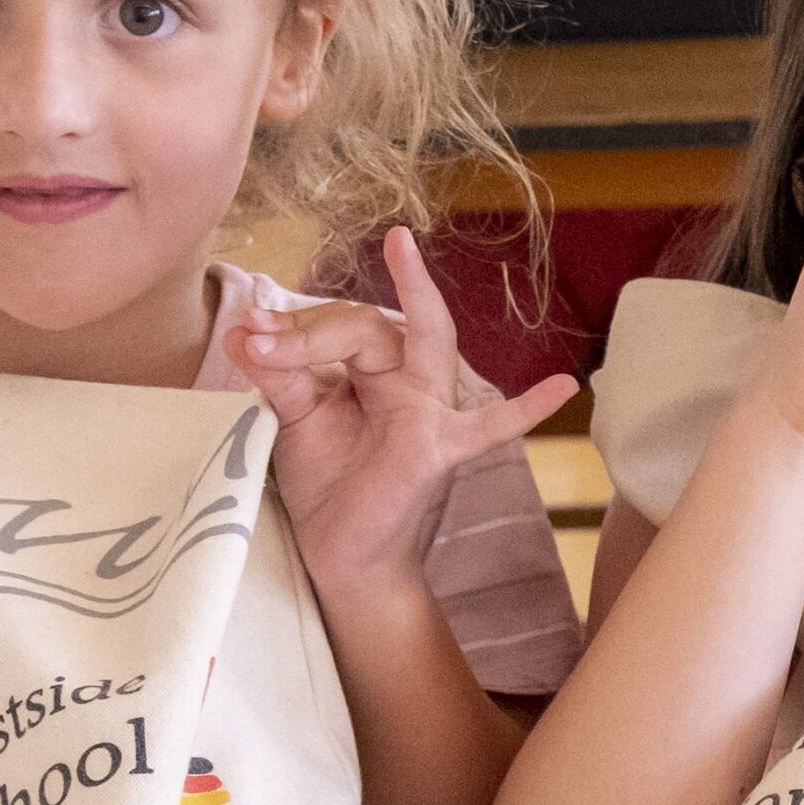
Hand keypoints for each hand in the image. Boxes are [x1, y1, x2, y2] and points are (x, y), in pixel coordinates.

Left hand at [227, 227, 574, 595]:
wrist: (341, 554)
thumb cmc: (327, 480)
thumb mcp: (295, 419)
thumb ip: (278, 375)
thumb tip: (243, 332)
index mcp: (371, 364)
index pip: (337, 325)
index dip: (290, 331)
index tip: (245, 341)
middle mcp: (407, 377)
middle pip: (370, 323)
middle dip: (317, 325)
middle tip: (265, 334)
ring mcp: (432, 410)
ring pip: (424, 341)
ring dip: (413, 297)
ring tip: (403, 250)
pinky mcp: (440, 450)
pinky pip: (491, 428)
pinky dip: (527, 409)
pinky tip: (561, 386)